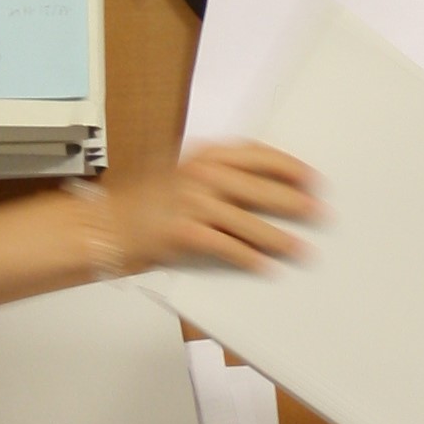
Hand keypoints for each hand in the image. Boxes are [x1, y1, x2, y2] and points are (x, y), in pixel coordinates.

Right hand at [90, 145, 319, 276]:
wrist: (102, 225)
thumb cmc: (142, 203)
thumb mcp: (180, 175)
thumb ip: (216, 175)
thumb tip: (262, 189)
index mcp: (203, 154)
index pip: (258, 154)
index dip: (290, 167)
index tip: (314, 179)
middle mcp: (201, 174)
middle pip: (261, 188)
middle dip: (296, 203)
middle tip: (322, 216)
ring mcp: (192, 203)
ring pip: (249, 222)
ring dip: (280, 239)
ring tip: (303, 251)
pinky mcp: (184, 233)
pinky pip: (228, 248)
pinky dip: (250, 259)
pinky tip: (267, 269)